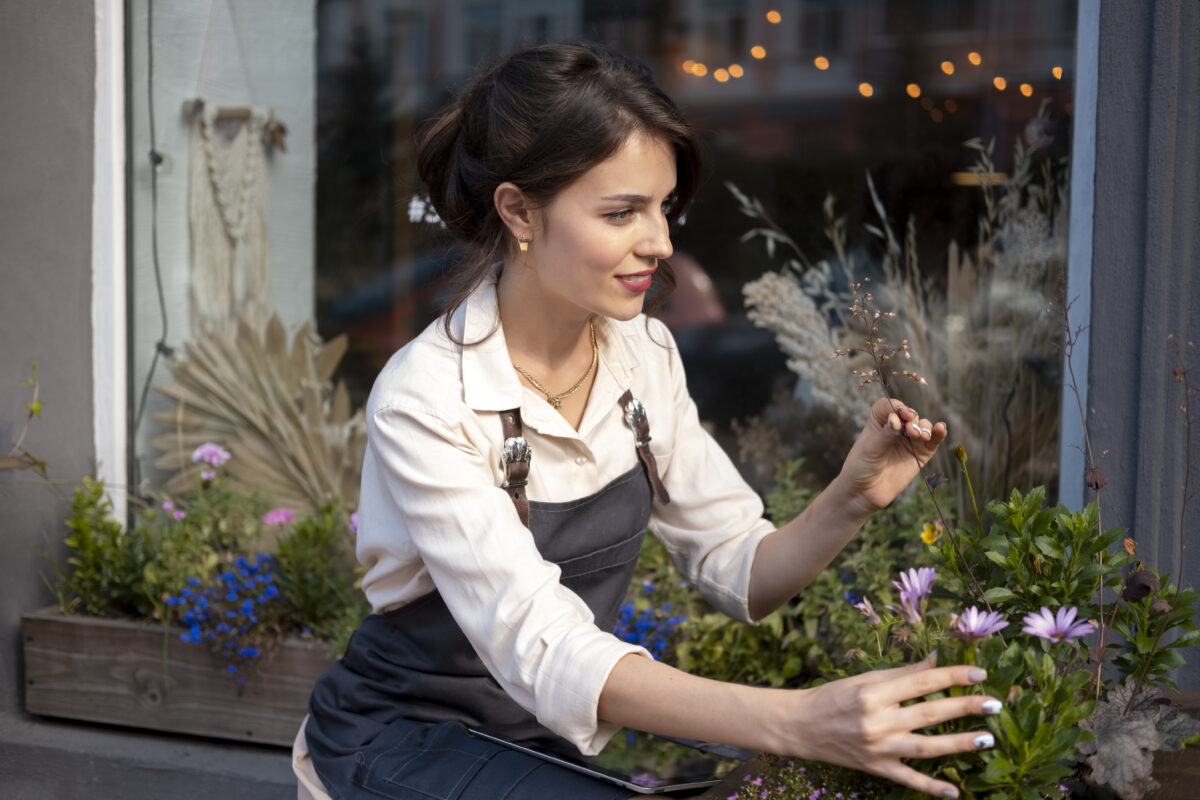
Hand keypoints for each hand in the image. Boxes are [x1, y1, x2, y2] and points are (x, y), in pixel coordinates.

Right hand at [779, 659, 998, 798]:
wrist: (800, 726)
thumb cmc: (833, 697)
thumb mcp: (864, 680)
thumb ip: (902, 674)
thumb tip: (936, 661)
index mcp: (873, 693)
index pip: (921, 682)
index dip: (952, 676)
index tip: (979, 674)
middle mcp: (877, 721)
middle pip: (929, 714)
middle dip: (964, 708)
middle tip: (994, 704)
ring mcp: (878, 748)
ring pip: (926, 747)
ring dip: (958, 744)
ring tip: (986, 739)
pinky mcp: (875, 768)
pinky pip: (908, 780)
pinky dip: (931, 788)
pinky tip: (955, 791)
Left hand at [837, 398, 946, 511]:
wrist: (864, 492)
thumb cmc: (861, 467)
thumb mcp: (870, 449)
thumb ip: (885, 434)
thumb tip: (896, 418)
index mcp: (879, 420)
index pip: (890, 406)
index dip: (897, 407)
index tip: (900, 416)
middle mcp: (896, 427)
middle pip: (910, 414)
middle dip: (912, 419)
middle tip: (910, 431)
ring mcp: (910, 440)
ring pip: (923, 425)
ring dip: (924, 427)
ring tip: (919, 436)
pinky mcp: (921, 453)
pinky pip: (933, 440)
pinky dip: (938, 433)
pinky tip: (940, 428)